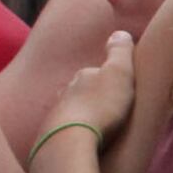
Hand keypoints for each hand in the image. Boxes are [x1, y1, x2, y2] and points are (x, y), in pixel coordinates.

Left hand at [51, 30, 138, 149]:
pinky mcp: (52, 135)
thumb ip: (120, 51)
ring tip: (95, 124)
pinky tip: (81, 138)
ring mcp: (57, 113)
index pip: (96, 71)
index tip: (119, 87)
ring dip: (82, 114)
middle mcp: (67, 91)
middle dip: (92, 95)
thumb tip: (119, 32)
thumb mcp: (119, 73)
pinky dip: (74, 130)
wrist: (71, 140)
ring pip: (71, 109)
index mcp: (84, 75)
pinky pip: (65, 129)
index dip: (108, 78)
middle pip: (81, 89)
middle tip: (108, 106)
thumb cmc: (101, 105)